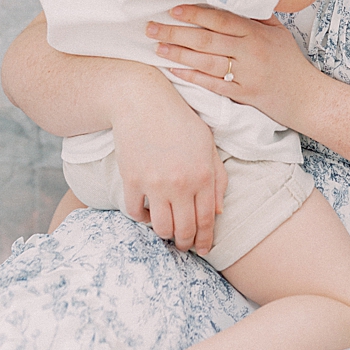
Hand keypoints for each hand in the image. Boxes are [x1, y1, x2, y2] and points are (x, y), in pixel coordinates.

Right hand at [110, 69, 228, 253]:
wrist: (143, 101)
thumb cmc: (179, 120)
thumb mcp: (207, 144)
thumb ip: (217, 178)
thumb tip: (218, 212)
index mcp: (203, 174)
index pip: (207, 220)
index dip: (205, 240)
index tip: (202, 249)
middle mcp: (181, 183)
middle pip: (184, 230)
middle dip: (185, 244)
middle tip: (183, 246)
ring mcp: (154, 183)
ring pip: (160, 227)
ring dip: (164, 234)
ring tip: (166, 231)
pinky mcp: (131, 180)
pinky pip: (135, 213)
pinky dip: (142, 218)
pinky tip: (147, 212)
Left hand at [146, 5, 317, 127]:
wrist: (308, 97)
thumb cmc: (291, 63)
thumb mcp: (278, 34)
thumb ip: (256, 18)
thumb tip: (234, 1)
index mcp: (257, 34)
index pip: (221, 20)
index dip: (196, 14)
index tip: (173, 9)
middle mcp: (250, 52)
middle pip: (207, 40)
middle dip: (175, 33)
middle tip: (151, 28)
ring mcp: (246, 75)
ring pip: (206, 62)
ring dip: (178, 54)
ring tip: (156, 48)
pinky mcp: (243, 95)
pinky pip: (213, 85)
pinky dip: (192, 77)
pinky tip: (174, 71)